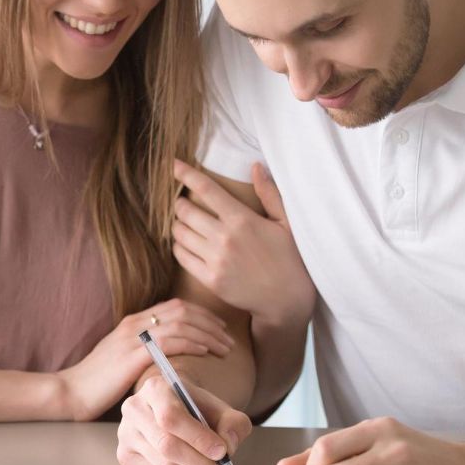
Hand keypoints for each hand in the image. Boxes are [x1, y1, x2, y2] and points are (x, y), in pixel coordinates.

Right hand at [57, 298, 234, 420]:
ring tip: (225, 347)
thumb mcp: (122, 361)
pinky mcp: (134, 354)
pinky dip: (193, 342)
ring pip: (182, 323)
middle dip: (210, 322)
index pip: (174, 306)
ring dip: (208, 333)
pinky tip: (206, 351)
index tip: (218, 328)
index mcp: (132, 322)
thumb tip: (168, 359)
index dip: (201, 315)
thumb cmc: (96, 384)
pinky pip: (171, 340)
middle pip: (182, 310)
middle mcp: (134, 324)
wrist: (71, 392)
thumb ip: (143, 353)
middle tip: (228, 337)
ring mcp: (133, 337)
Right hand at [117, 375, 251, 464]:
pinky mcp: (125, 456)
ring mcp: (126, 434)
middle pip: (166, 445)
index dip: (198, 438)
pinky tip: (181, 461)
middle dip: (199, 460)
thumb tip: (228, 445)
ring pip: (163, 464)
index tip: (221, 451)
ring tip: (200, 459)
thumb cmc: (196, 409)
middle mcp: (134, 409)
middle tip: (218, 464)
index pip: (171, 417)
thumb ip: (233, 423)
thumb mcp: (220, 409)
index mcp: (155, 388)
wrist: (174, 408)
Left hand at [172, 160, 312, 326]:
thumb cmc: (289, 257)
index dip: (186, 174)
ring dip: (177, 224)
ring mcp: (215, 260)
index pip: (206, 189)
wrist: (286, 299)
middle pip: (186, 211)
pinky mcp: (209, 279)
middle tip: (183, 203)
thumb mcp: (286, 222)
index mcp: (242, 219)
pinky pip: (181, 256)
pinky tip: (185, 243)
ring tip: (183, 223)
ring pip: (179, 233)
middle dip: (180, 203)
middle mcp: (225, 237)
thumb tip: (255, 166)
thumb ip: (269, 193)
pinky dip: (178, 246)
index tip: (174, 165)